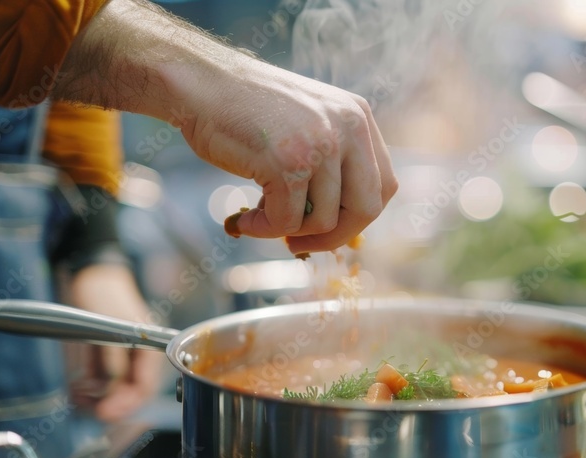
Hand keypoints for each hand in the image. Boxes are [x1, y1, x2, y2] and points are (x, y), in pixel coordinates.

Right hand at [55, 0, 397, 254]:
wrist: (200, 84)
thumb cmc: (246, 112)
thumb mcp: (307, 126)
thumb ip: (333, 165)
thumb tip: (345, 233)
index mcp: (358, 117)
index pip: (384, 186)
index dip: (359, 218)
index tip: (330, 231)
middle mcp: (348, 127)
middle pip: (365, 209)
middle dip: (332, 237)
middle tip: (298, 245)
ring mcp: (320, 144)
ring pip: (321, 221)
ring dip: (284, 229)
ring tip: (256, 214)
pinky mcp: (288, 164)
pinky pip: (284, 222)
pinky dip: (260, 229)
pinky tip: (241, 218)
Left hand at [67, 263, 164, 421]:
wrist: (89, 274)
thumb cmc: (104, 292)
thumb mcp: (109, 323)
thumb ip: (113, 354)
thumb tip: (113, 381)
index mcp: (150, 347)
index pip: (146, 385)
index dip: (128, 402)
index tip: (106, 412)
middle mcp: (139, 356)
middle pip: (130, 392)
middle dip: (110, 403)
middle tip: (88, 409)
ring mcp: (121, 358)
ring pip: (113, 391)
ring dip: (95, 399)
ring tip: (76, 398)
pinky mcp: (105, 358)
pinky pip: (98, 382)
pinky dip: (87, 390)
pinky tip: (74, 390)